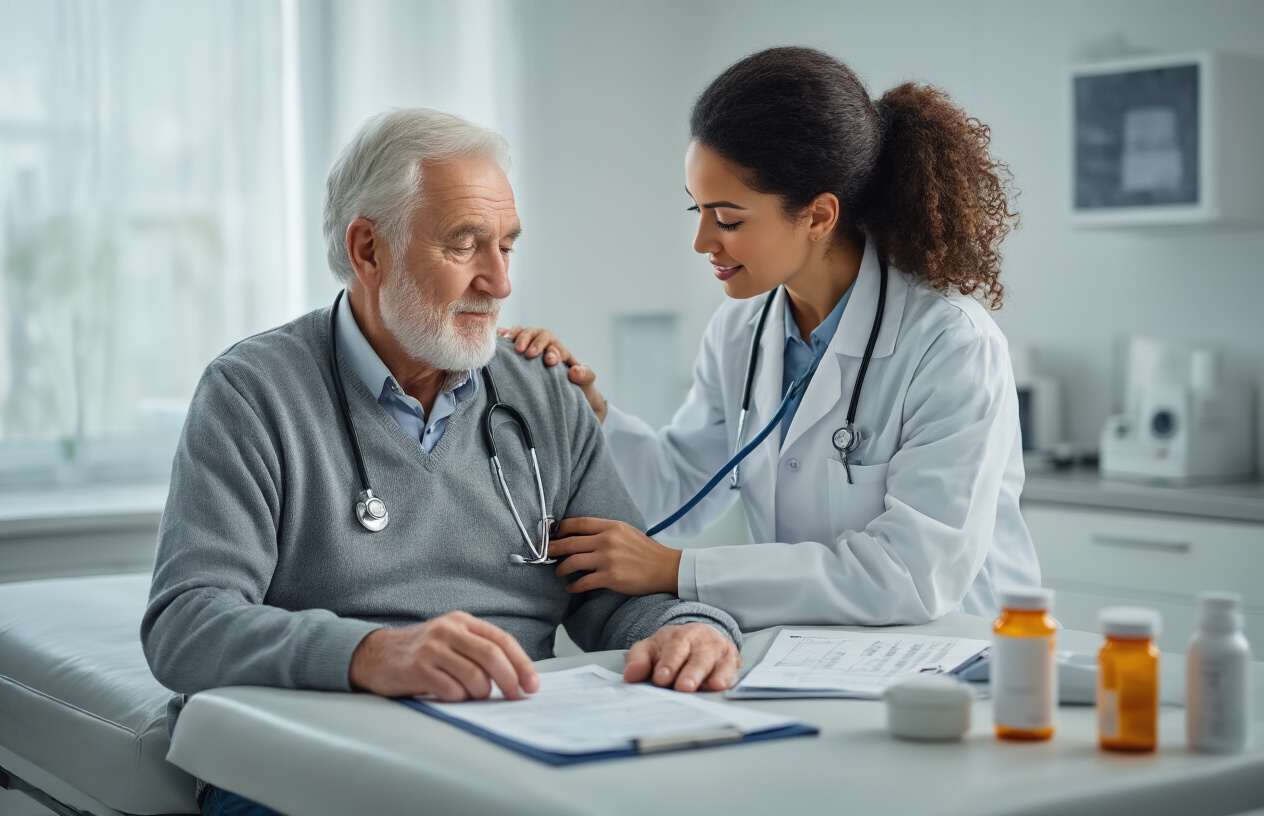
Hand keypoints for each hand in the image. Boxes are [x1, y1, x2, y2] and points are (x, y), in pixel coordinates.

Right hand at [348, 611, 539, 701]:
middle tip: (516, 697)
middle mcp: (448, 630)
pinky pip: (450, 689)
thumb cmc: (421, 652)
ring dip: (481, 693)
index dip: (522, 664)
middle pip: (492, 656)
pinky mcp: (417, 668)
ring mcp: (432, 648)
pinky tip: (453, 697)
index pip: (502, 640)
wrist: (375, 654)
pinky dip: (458, 699)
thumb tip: (516, 677)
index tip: (532, 685)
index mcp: (463, 622)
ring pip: (473, 675)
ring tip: (475, 697)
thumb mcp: (451, 640)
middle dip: (510, 680)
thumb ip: (479, 651)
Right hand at [499, 325, 606, 421]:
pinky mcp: (519, 349)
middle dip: (533, 341)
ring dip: (518, 336)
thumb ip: (585, 376)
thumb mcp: (586, 382)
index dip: (553, 352)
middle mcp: (546, 344)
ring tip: (510, 342)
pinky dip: (505, 334)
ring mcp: (531, 345)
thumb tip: (575, 371)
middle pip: (540, 335)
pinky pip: (512, 337)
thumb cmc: (576, 385)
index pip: (556, 346)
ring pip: (525, 332)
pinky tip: (499, 336)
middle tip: (528, 353)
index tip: (550, 361)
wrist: (568, 392)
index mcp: (561, 351)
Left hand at [550, 517, 681, 595]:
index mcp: (610, 526)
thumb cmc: (645, 550)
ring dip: (560, 568)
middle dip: (552, 549)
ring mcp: (608, 559)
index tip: (551, 534)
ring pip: (572, 562)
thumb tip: (580, 536)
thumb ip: (604, 531)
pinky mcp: (610, 577)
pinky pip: (583, 582)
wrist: (665, 567)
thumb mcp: (625, 531)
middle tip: (544, 554)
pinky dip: (573, 586)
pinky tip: (570, 587)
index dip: (560, 528)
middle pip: (569, 542)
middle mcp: (607, 540)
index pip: (577, 523)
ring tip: (558, 572)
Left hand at [624, 623, 740, 691]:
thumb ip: (639, 661)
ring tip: (708, 687)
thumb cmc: (670, 648)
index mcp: (678, 636)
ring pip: (715, 662)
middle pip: (697, 656)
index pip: (674, 648)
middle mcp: (700, 641)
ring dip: (711, 676)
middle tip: (683, 687)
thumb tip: (630, 676)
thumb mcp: (650, 649)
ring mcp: (717, 649)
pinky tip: (721, 685)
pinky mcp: (731, 660)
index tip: (661, 678)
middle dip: (691, 672)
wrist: (697, 636)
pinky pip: (731, 668)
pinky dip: (727, 677)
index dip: (668, 663)